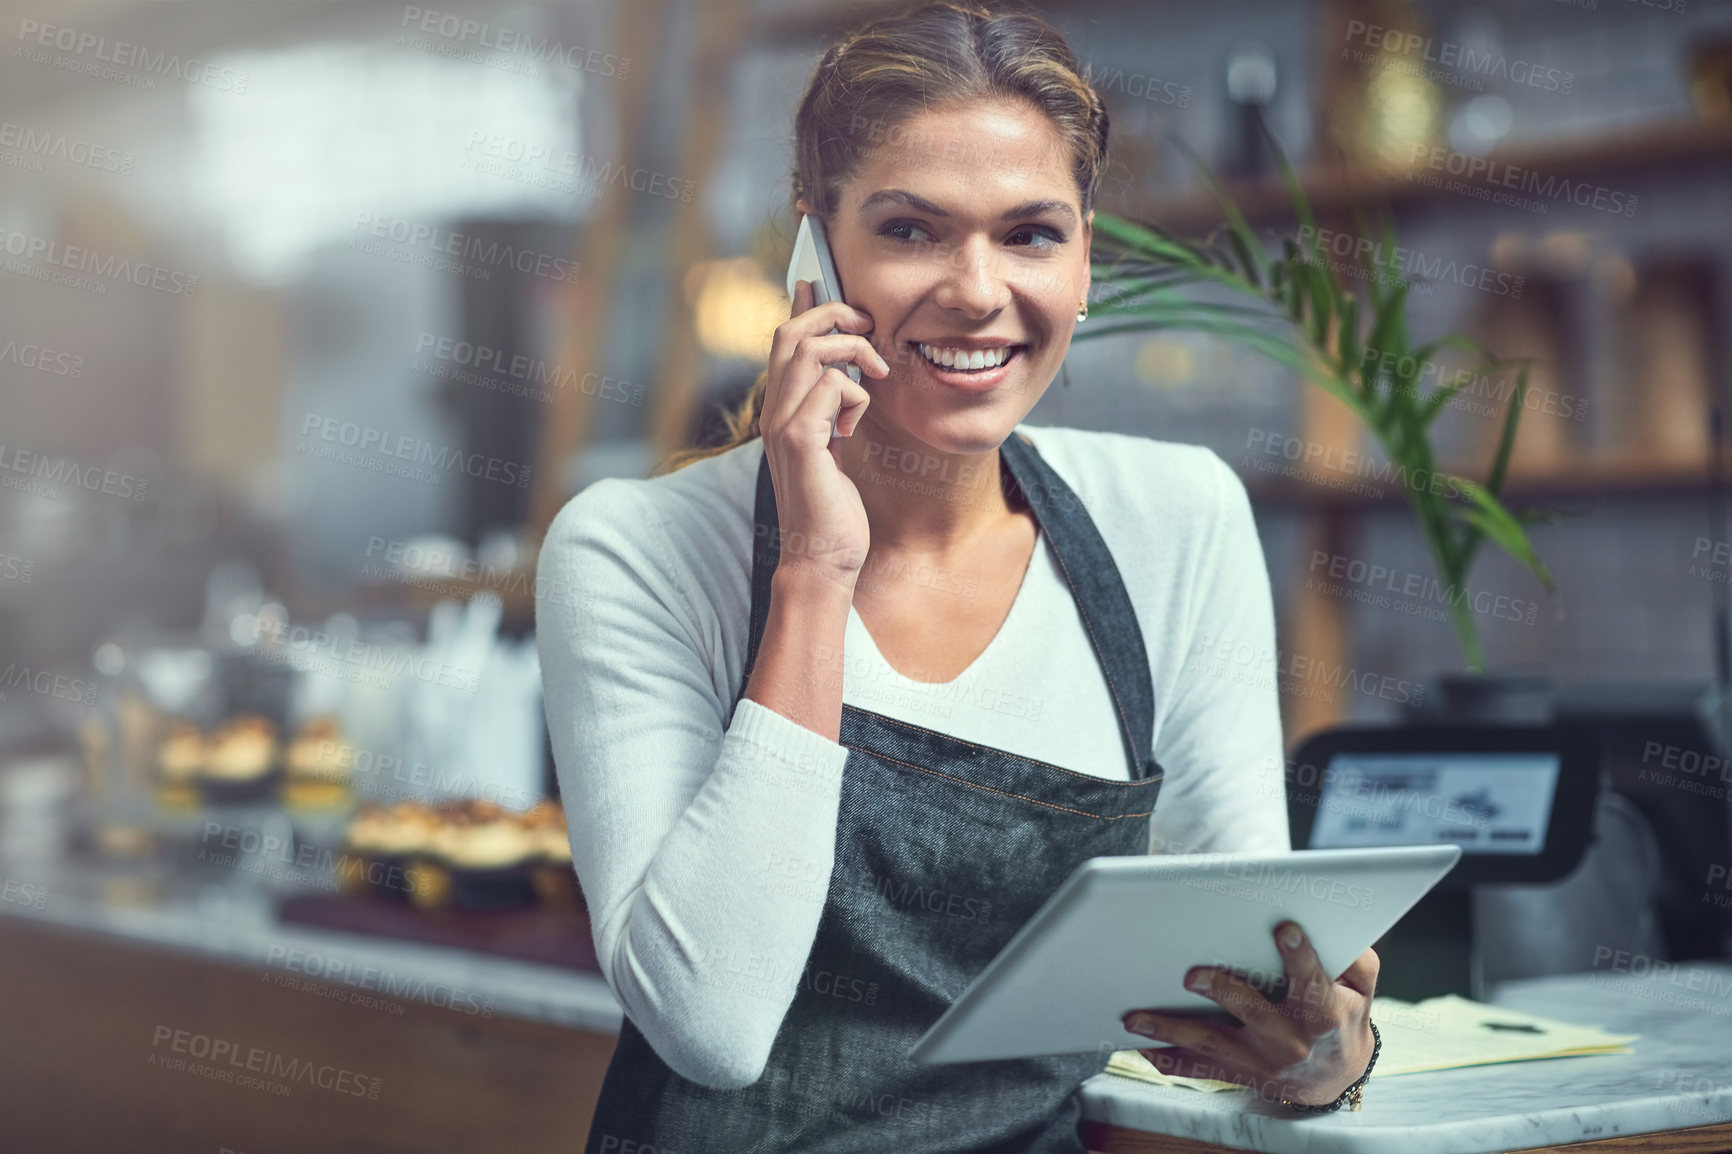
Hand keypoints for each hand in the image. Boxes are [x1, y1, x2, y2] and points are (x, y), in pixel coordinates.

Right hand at [760, 279, 888, 583]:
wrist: (821, 559)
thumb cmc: (831, 511)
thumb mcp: (831, 450)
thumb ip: (830, 413)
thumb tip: (842, 379)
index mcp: (780, 410)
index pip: (784, 341)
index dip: (802, 306)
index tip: (817, 283)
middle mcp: (774, 412)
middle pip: (792, 333)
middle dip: (834, 316)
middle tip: (868, 326)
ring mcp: (783, 425)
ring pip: (811, 350)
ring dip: (853, 350)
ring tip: (876, 373)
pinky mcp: (801, 441)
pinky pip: (832, 388)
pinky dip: (856, 396)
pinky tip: (855, 428)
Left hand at [1120, 921, 1378, 1107]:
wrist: (1336, 1076)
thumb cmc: (1343, 1015)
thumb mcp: (1362, 988)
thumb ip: (1357, 960)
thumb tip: (1342, 934)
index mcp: (1323, 1014)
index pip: (1313, 983)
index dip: (1301, 957)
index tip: (1284, 928)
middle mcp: (1290, 1042)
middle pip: (1254, 1014)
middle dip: (1223, 992)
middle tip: (1191, 974)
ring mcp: (1261, 1062)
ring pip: (1213, 1044)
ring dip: (1171, 1031)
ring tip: (1135, 1018)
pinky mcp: (1239, 1074)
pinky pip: (1199, 1069)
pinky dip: (1168, 1060)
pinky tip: (1139, 1046)